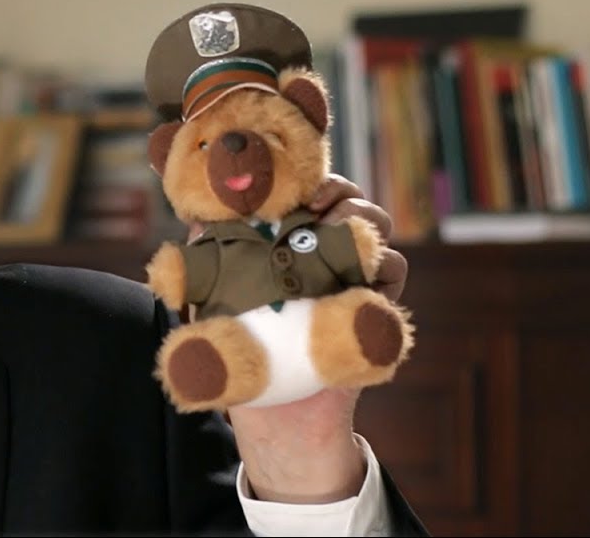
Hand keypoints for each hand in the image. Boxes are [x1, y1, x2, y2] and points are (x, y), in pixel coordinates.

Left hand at [225, 173, 405, 503]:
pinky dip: (382, 267)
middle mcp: (326, 251)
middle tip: (317, 209)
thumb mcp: (211, 295)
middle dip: (343, 194)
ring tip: (334, 236)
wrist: (271, 408)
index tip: (299, 188)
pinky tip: (355, 273)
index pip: (311, 192)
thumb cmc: (237, 343)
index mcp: (290, 239)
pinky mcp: (376, 306)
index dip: (313, 180)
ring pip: (378, 228)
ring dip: (363, 222)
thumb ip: (206, 256)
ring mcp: (354, 275)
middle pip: (352, 200)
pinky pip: (394, 273)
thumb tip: (195, 219)